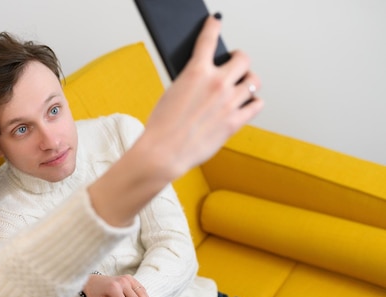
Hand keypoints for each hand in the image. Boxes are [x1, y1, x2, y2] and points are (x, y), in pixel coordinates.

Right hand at [86, 15, 262, 228]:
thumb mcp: (171, 93)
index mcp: (196, 72)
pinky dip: (254, 101)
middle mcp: (217, 83)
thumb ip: (192, 81)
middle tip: (235, 62)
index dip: (213, 26)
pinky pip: (257, 104)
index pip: (208, 39)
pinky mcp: (235, 121)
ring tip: (242, 85)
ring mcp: (229, 102)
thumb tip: (204, 77)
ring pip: (254, 81)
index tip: (216, 21)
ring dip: (248, 81)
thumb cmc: (162, 127)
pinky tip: (246, 103)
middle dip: (239, 59)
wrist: (164, 152)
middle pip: (243, 59)